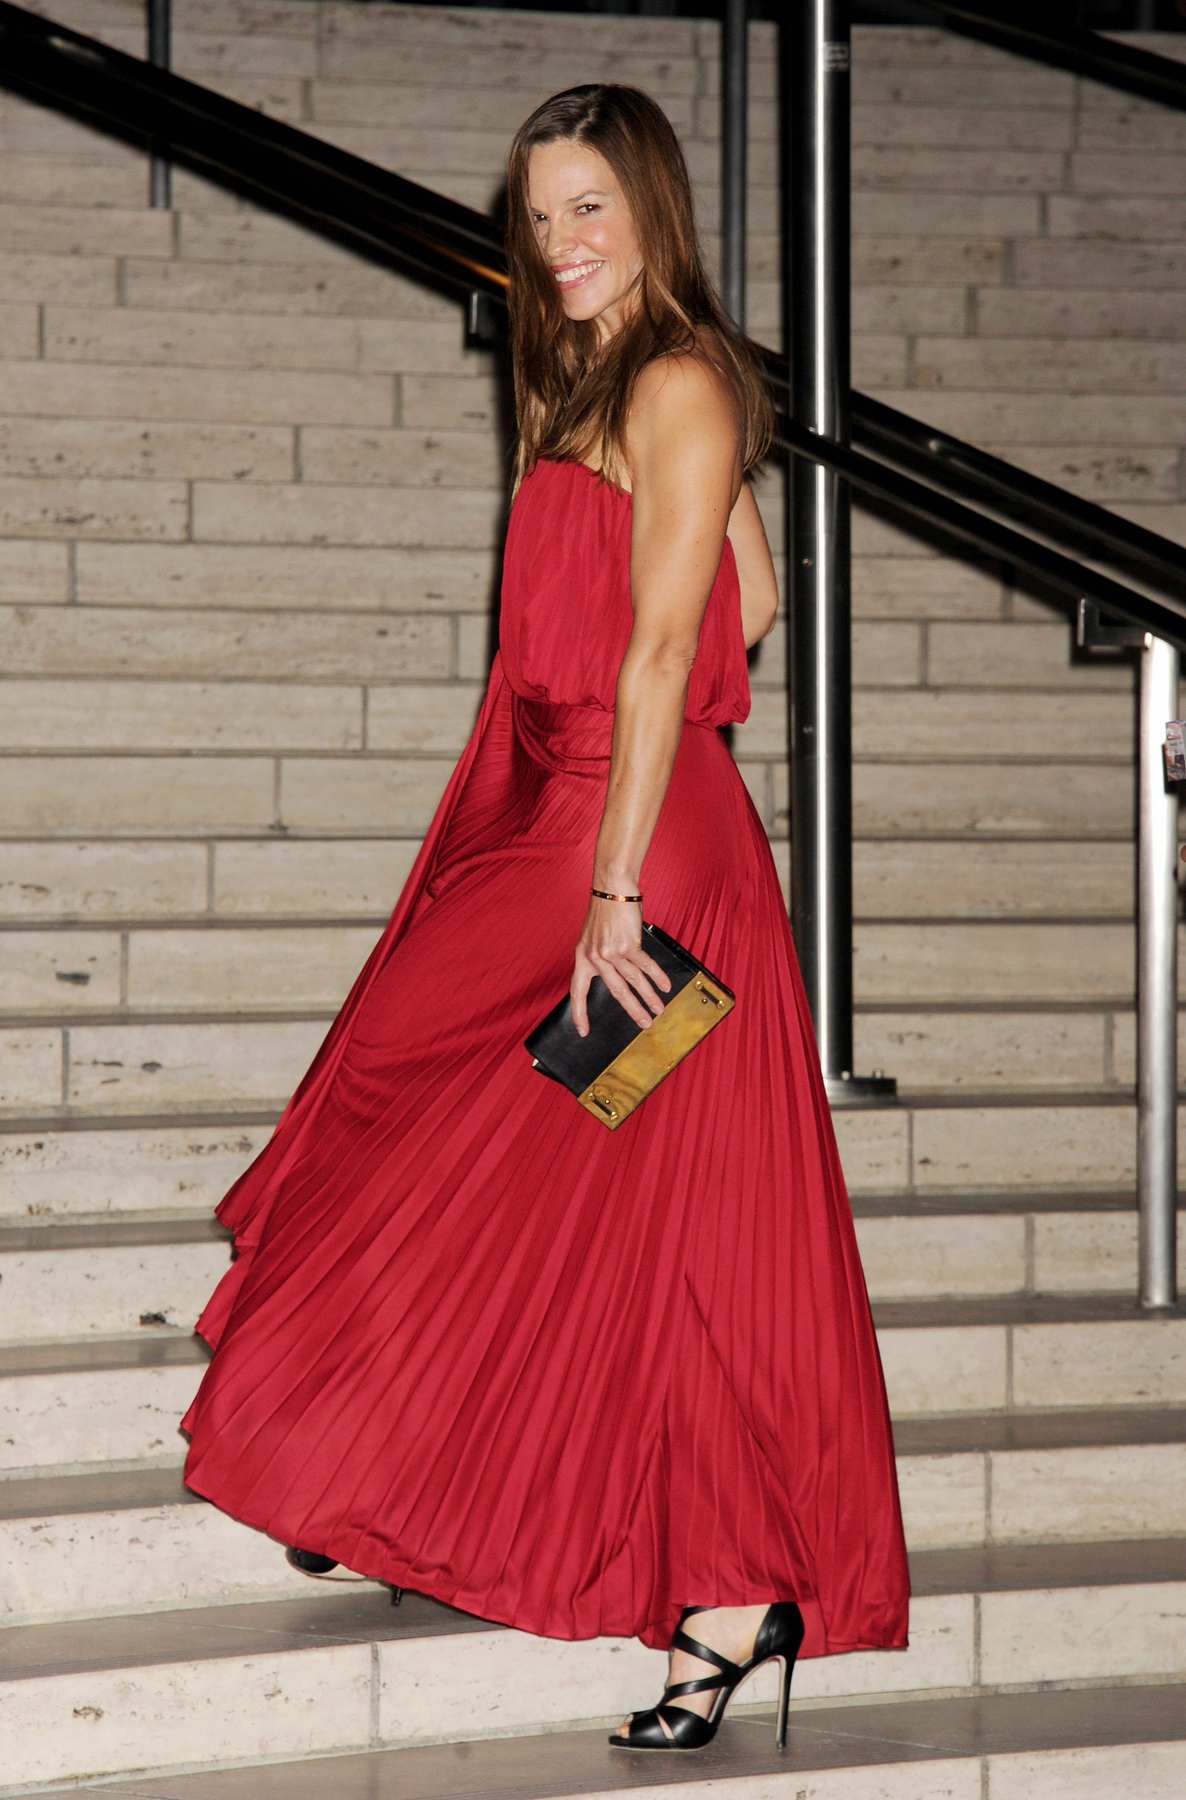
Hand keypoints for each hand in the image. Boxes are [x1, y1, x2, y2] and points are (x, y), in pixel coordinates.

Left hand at [571, 895, 671, 1036]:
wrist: (612, 889)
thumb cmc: (605, 911)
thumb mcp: (593, 937)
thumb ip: (600, 958)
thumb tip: (616, 976)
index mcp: (582, 958)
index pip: (578, 992)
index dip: (579, 1012)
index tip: (582, 1030)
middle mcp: (596, 958)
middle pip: (615, 992)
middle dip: (631, 1010)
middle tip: (643, 1024)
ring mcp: (612, 952)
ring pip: (633, 982)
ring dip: (649, 997)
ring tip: (658, 1010)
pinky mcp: (629, 945)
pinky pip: (645, 966)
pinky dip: (657, 977)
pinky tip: (665, 986)